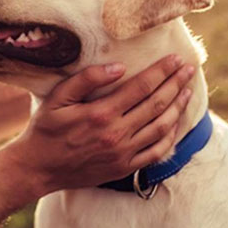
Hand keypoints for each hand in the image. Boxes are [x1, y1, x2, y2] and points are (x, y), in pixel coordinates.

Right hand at [3, 55, 195, 196]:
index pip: (141, 87)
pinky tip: (175, 122)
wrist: (38, 168)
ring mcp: (123, 153)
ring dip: (178, 107)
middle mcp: (116, 134)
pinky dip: (171, 136)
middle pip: (157, 104)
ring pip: (161, 127)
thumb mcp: (58, 98)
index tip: (176, 59)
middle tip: (189, 69)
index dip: (162, 71)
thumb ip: (86, 79)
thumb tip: (119, 67)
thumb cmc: (46, 129)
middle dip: (176, 84)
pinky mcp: (125, 168)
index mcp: (101, 113)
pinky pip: (156, 152)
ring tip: (187, 91)